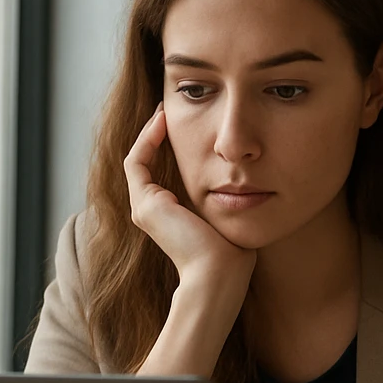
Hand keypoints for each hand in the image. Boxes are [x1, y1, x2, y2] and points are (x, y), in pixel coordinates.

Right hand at [123, 104, 255, 289]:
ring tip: (164, 110)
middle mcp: (152, 210)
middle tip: (169, 109)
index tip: (184, 123)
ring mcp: (145, 208)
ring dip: (150, 132)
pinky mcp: (146, 205)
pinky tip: (163, 121)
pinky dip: (147, 140)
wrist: (220, 273)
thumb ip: (227, 197)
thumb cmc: (233, 251)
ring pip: (139, 160)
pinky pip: (137, 162)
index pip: (161, 171)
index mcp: (170, 214)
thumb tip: (246, 178)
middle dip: (157, 135)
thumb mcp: (229, 214)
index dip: (168, 146)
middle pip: (148, 163)